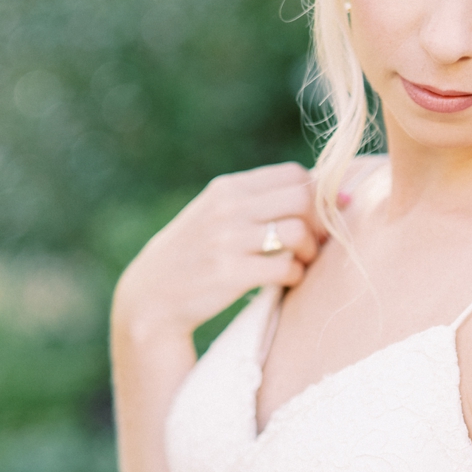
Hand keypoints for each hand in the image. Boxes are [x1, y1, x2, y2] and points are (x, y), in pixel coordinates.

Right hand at [113, 162, 325, 341]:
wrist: (151, 297)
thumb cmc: (194, 255)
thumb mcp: (214, 214)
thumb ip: (255, 201)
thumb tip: (319, 191)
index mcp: (226, 188)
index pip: (292, 174)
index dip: (315, 195)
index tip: (317, 218)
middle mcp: (227, 208)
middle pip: (302, 198)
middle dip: (318, 222)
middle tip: (314, 243)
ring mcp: (227, 240)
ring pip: (297, 232)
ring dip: (309, 251)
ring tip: (300, 262)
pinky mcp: (230, 274)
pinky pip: (285, 268)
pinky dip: (295, 276)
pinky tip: (286, 281)